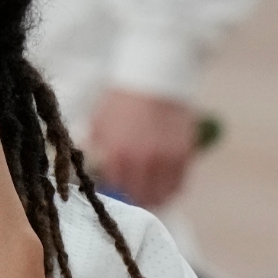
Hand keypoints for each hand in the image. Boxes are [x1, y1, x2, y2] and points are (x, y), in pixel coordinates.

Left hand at [86, 89, 198, 208]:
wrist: (154, 78)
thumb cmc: (121, 100)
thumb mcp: (98, 123)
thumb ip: (94, 149)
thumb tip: (93, 170)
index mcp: (117, 154)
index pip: (114, 188)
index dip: (114, 191)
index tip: (115, 189)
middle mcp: (142, 161)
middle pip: (138, 197)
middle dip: (133, 198)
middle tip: (132, 195)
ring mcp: (166, 160)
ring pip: (161, 196)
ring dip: (154, 199)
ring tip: (149, 195)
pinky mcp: (185, 155)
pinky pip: (179, 185)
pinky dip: (170, 190)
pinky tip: (164, 186)